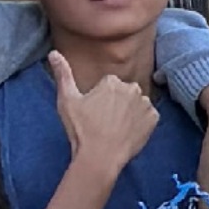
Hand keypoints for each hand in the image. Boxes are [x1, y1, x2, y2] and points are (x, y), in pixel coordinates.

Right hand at [59, 56, 159, 173]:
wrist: (100, 156)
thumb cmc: (81, 129)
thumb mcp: (67, 100)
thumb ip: (62, 74)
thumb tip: (54, 52)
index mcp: (112, 81)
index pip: (108, 84)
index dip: (100, 99)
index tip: (94, 112)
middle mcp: (132, 88)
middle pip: (124, 92)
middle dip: (116, 103)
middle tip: (104, 121)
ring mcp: (146, 104)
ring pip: (137, 103)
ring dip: (129, 112)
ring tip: (116, 127)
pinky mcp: (154, 119)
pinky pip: (148, 116)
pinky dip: (141, 122)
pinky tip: (128, 131)